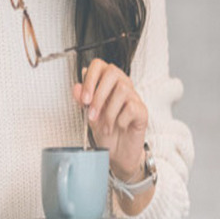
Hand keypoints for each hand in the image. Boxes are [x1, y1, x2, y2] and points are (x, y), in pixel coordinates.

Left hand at [72, 58, 147, 180]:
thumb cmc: (105, 131)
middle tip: (92, 114)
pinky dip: (121, 119)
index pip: (98, 65)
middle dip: (98, 95)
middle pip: (112, 72)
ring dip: (109, 111)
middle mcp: (122, 85)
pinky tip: (119, 126)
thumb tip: (77, 87)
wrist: (117, 153)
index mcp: (107, 82)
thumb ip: (82, 100)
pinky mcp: (142, 111)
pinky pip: (132, 107)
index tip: (84, 99)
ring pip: (122, 89)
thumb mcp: (88, 114)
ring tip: (105, 126)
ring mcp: (134, 97)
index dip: (89, 78)